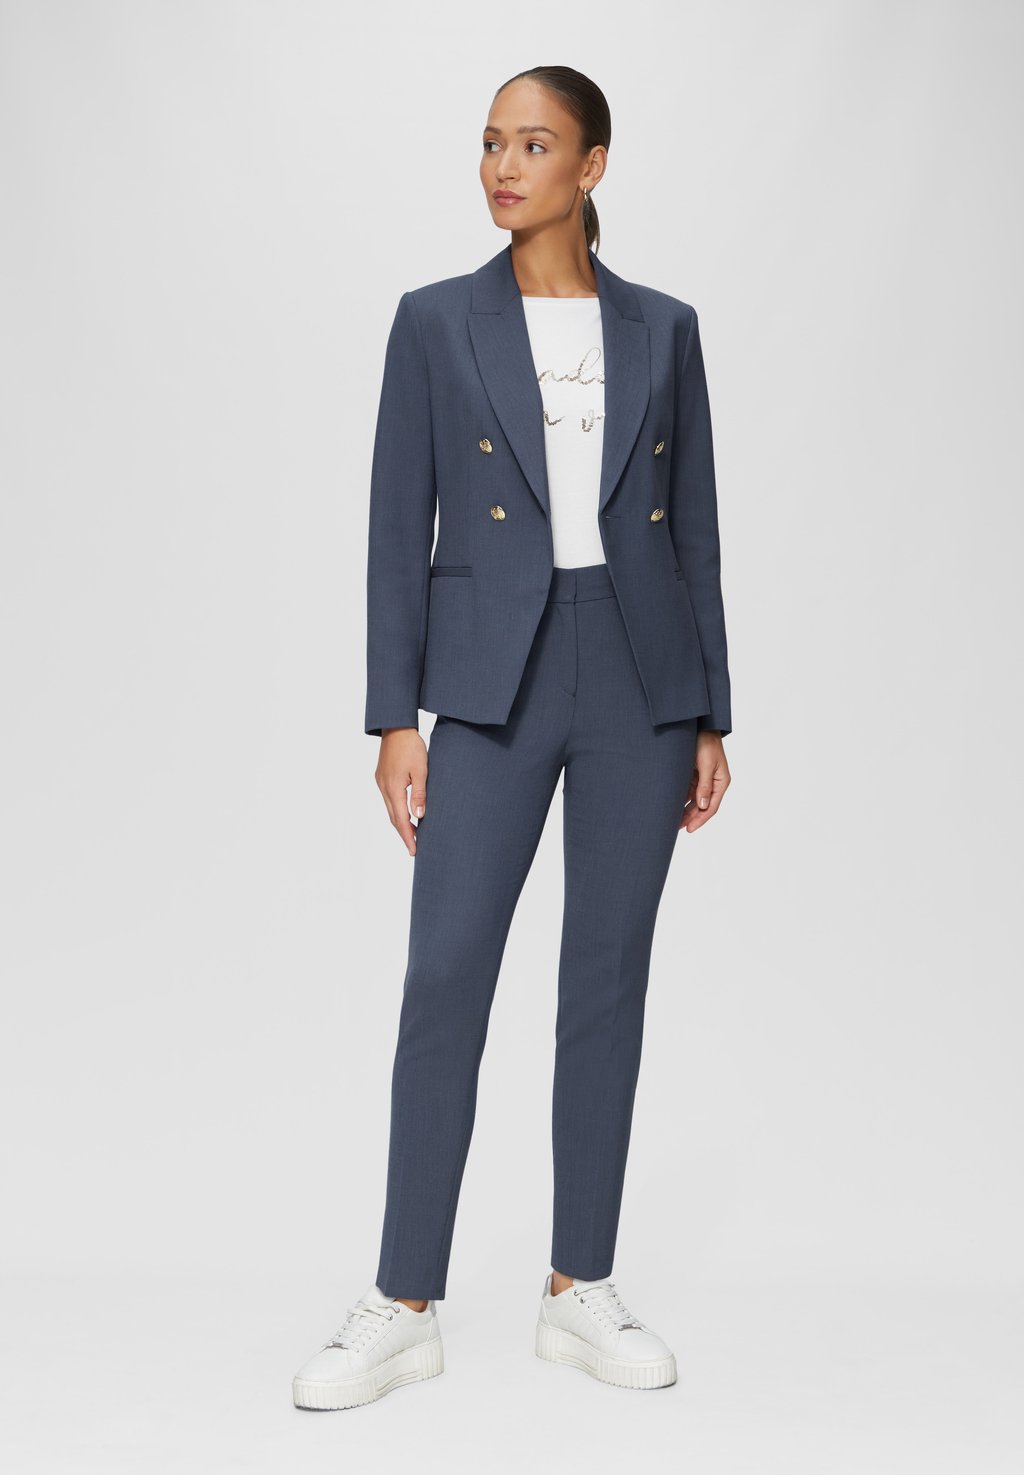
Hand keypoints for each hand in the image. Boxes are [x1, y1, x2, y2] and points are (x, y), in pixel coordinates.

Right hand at [376, 728, 428, 855]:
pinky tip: (404, 813)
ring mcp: (381, 782)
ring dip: (400, 823)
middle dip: (403, 834)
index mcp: (393, 788)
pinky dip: (396, 810)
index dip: (408, 837)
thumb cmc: (411, 746)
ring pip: (390, 809)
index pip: (401, 820)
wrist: (396, 727)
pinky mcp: (381, 777)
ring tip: (412, 834)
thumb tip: (418, 816)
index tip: (414, 850)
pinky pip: (388, 799)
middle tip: (414, 848)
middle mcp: (384, 788)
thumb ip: (419, 793)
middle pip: (393, 818)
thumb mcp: (421, 770)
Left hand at [680, 730, 730, 832]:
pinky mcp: (694, 776)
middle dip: (690, 818)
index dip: (700, 820)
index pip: (711, 807)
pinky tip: (671, 807)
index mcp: (721, 783)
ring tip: (672, 822)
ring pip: (694, 801)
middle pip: (702, 807)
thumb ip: (704, 786)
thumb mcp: (706, 765)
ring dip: (685, 811)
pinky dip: (681, 800)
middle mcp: (713, 784)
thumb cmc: (707, 744)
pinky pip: (688, 792)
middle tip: (677, 828)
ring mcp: (703, 781)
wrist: (701, 728)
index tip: (689, 829)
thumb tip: (702, 806)